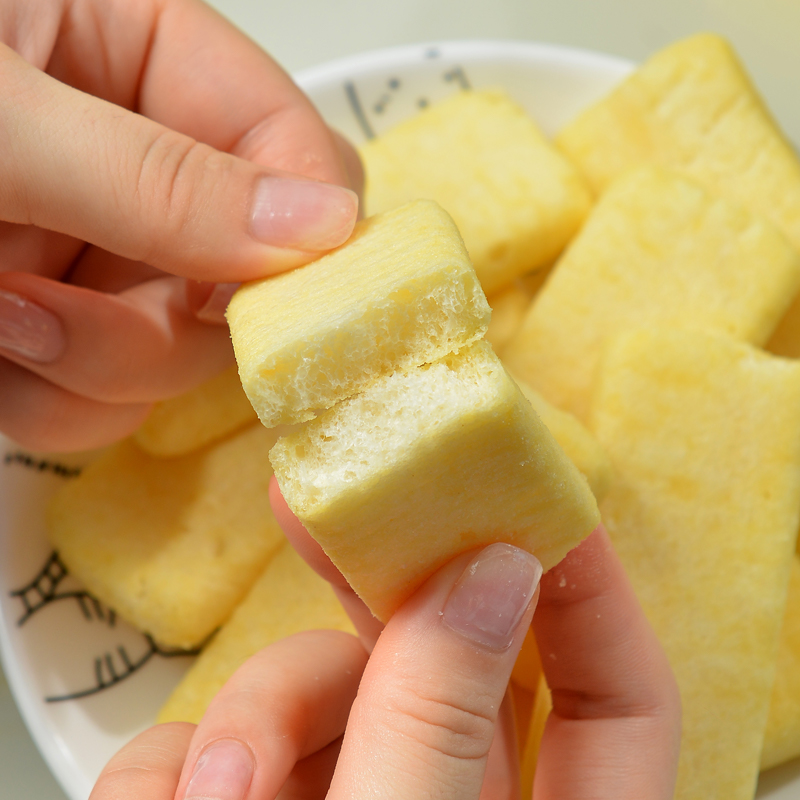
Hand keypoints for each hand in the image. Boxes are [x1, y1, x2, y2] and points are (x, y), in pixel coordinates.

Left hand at [0, 0, 359, 450]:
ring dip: (102, 369)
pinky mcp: (68, 325)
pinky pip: (114, 400)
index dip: (303, 230)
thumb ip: (157, 177)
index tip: (279, 296)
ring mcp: (105, 253)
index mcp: (142, 58)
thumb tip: (330, 229)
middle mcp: (141, 165)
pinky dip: (58, 402)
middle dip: (170, 323)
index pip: (291, 145)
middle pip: (248, 275)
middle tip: (59, 313)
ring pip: (183, 355)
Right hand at [90, 504, 679, 798]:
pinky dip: (182, 771)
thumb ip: (445, 728)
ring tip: (211, 799)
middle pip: (443, 659)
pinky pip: (222, 754)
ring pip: (315, 695)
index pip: (613, 695)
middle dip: (381, 587)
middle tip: (322, 512)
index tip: (527, 501)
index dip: (585, 588)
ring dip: (252, 717)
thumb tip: (495, 569)